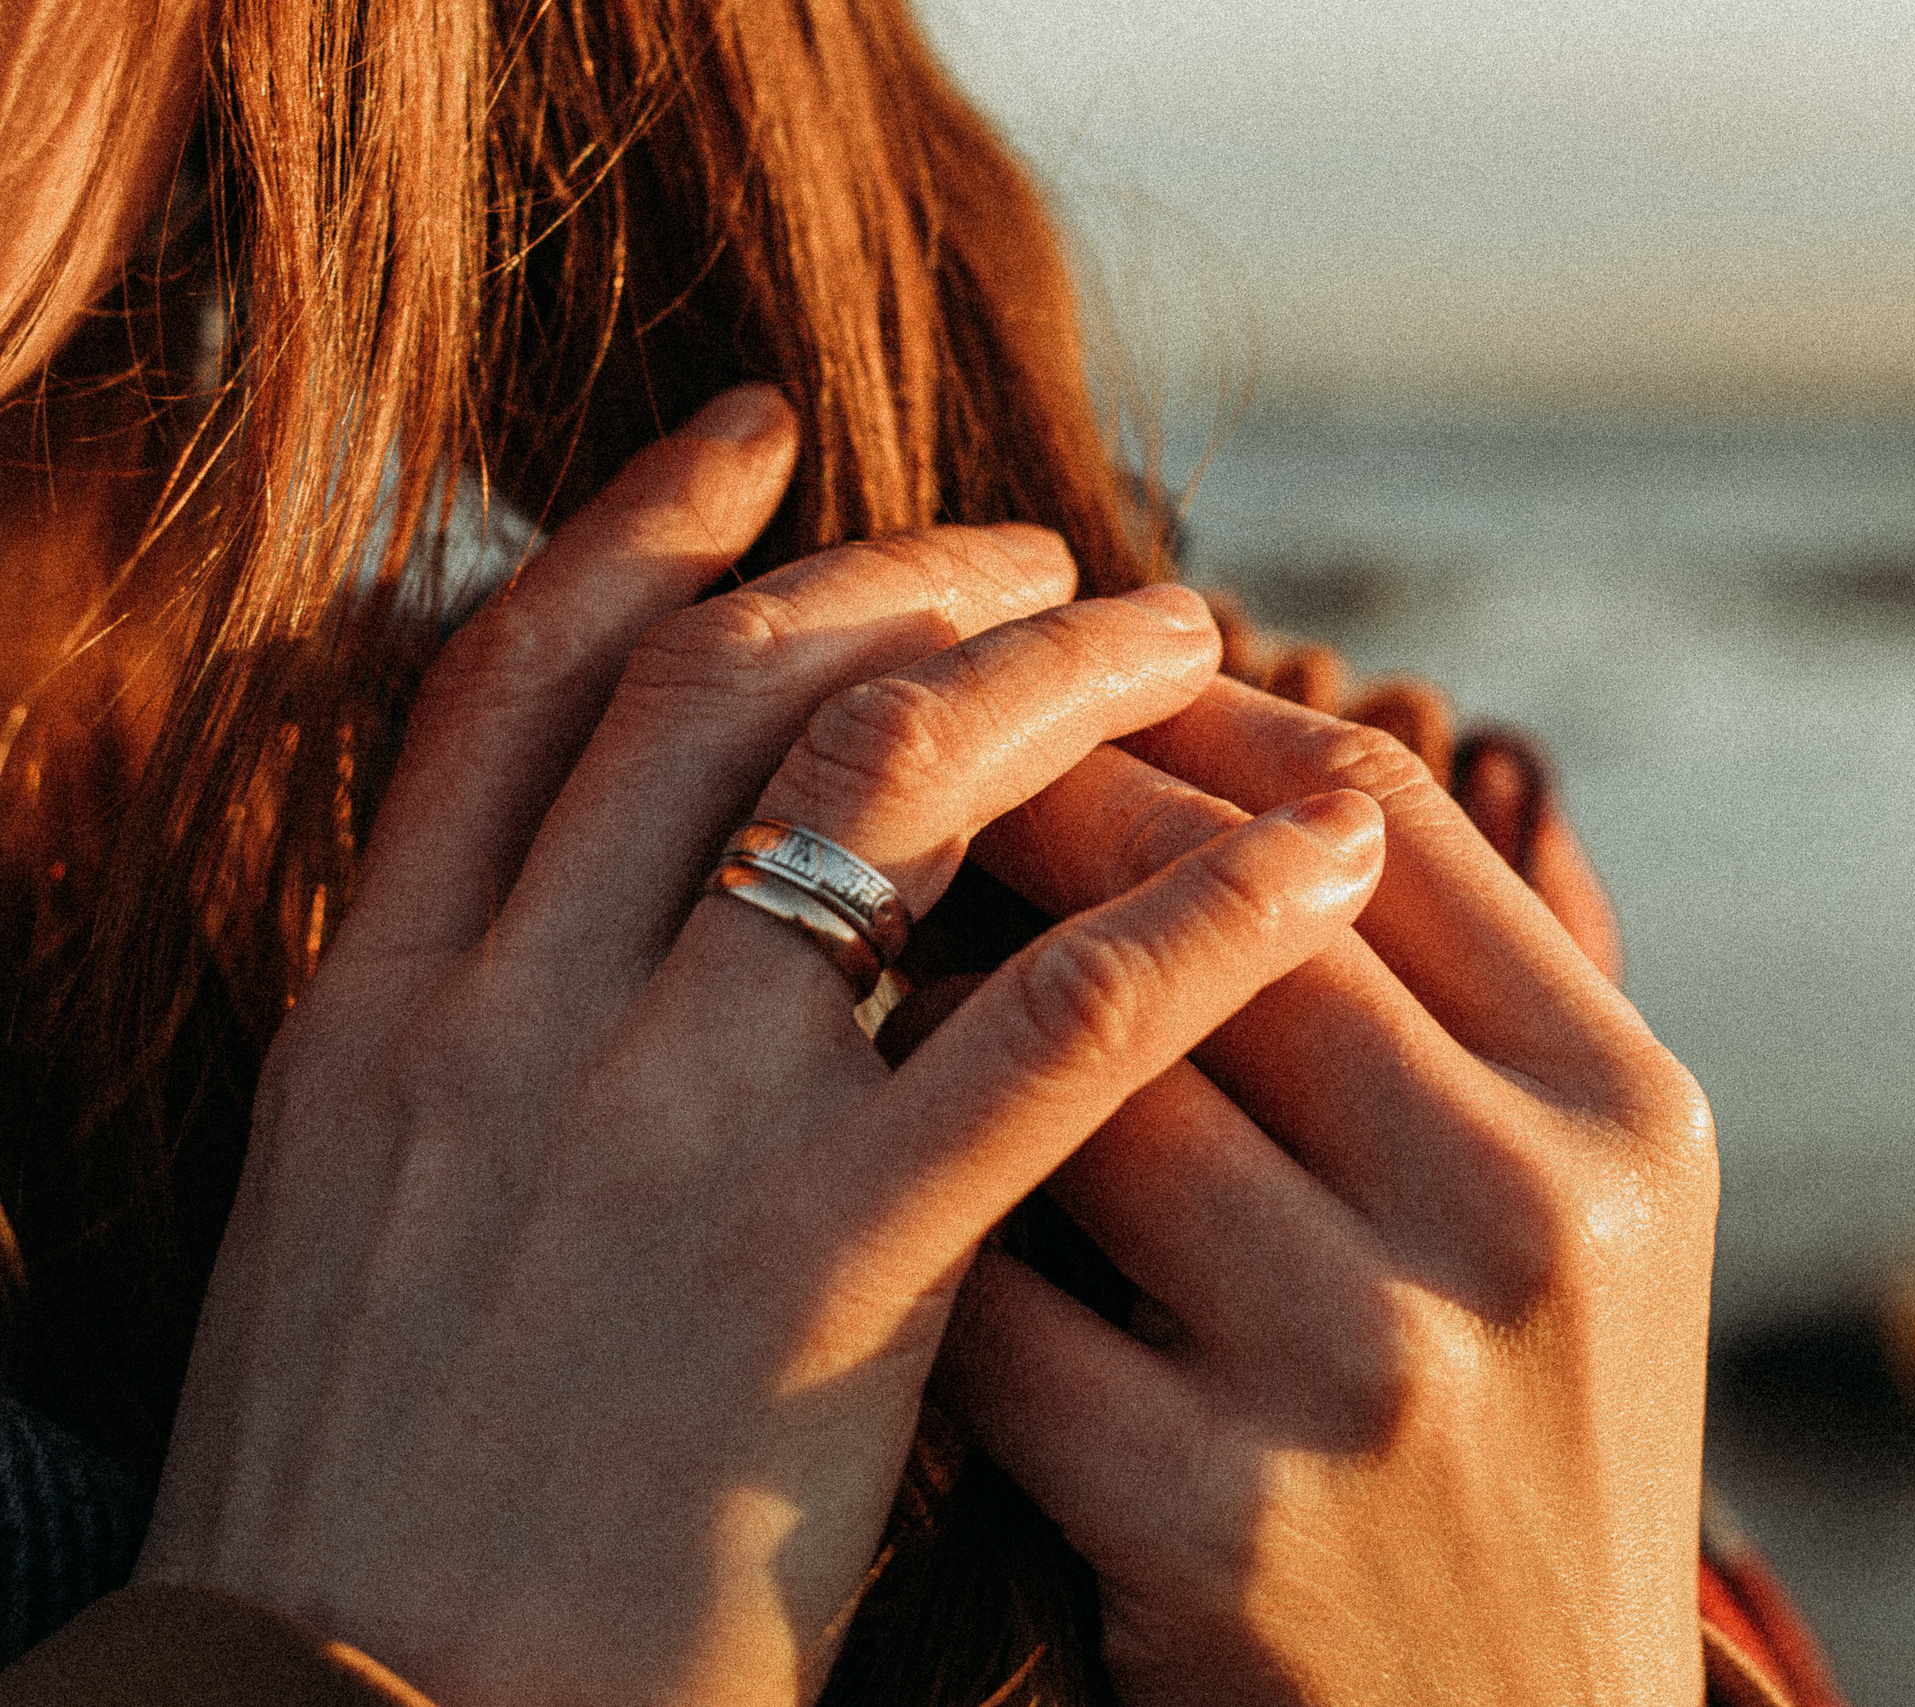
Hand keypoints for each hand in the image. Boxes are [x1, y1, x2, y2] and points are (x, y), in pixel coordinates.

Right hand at [133, 388, 1387, 1706]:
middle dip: (909, 586)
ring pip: (889, 797)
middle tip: (1051, 557)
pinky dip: (1197, 911)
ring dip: (1065, 687)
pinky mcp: (822, 1273)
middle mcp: (508, 1021)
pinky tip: (1307, 855)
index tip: (764, 440)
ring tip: (1191, 649)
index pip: (518, 681)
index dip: (647, 531)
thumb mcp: (358, 1224)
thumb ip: (467, 1042)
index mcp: (377, 1008)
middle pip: (729, 691)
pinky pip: (1053, 1029)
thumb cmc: (377, 1517)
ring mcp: (662, 1132)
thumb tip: (614, 907)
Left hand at [943, 676, 1717, 1706]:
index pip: (1378, 817)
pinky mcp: (1221, 1529)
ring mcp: (1379, 1377)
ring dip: (947, 1007)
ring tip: (856, 961)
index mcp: (1623, 1111)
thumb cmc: (1512, 1463)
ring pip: (1095, 1088)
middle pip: (1225, 914)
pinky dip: (912, 1224)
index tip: (1054, 687)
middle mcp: (1527, 1220)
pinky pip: (1000, 1301)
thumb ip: (1450, 1014)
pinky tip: (854, 1183)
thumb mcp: (1573, 1228)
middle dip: (1035, 816)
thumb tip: (1248, 774)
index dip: (1189, 722)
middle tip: (889, 760)